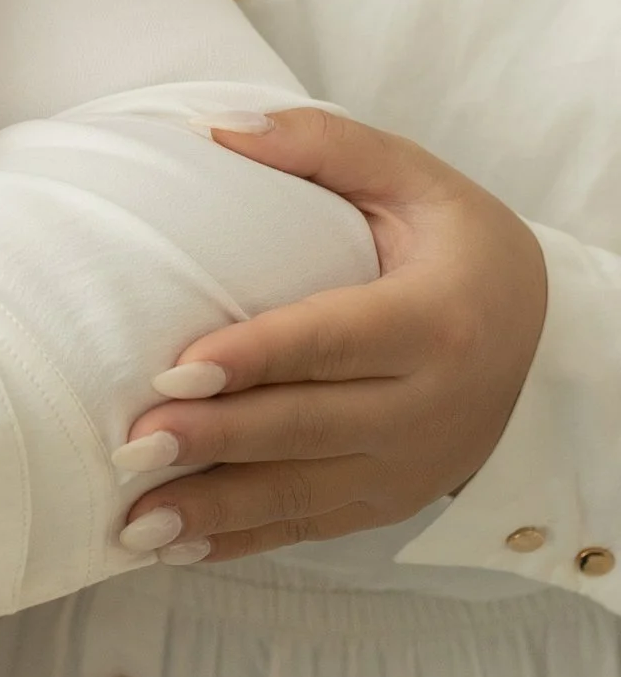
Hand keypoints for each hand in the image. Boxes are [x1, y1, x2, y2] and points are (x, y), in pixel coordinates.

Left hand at [116, 108, 548, 563]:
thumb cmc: (460, 244)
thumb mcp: (413, 177)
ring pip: (302, 494)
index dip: (253, 359)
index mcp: (436, 320)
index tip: (175, 373)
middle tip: (131, 447)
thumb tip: (217, 130)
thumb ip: (321, 143)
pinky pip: (309, 526)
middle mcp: (428, 405)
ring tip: (132, 519)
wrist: (545, 332)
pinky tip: (174, 547)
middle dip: (215, 442)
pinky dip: (240, 540)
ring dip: (214, 510)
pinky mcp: (390, 499)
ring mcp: (411, 464)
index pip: (331, 343)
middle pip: (307, 427)